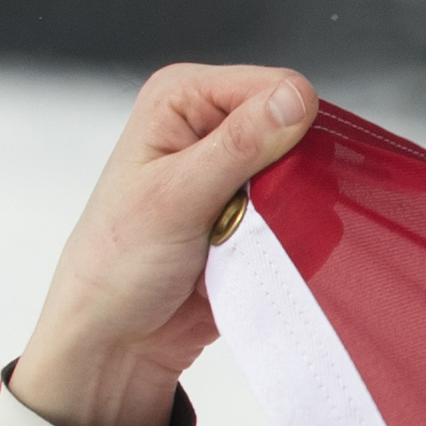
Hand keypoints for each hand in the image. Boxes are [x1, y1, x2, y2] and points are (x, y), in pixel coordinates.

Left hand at [11, 63, 316, 425]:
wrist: (118, 337)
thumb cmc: (119, 263)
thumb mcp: (176, 196)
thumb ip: (239, 144)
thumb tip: (296, 97)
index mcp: (184, 99)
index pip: (276, 88)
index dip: (288, 129)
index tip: (263, 181)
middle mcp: (211, 126)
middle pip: (299, 131)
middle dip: (293, 176)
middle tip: (254, 217)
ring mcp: (237, 174)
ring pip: (307, 178)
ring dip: (294, 214)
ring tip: (250, 241)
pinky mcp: (255, 216)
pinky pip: (304, 217)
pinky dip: (295, 239)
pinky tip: (261, 258)